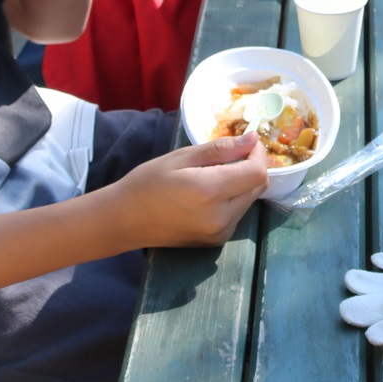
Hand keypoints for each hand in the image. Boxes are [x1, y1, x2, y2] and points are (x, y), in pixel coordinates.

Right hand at [112, 133, 269, 247]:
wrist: (124, 221)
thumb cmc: (147, 183)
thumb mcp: (181, 157)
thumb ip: (220, 150)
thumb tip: (252, 140)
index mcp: (210, 192)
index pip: (257, 172)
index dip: (257, 154)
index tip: (246, 143)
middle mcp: (221, 217)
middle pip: (258, 187)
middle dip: (251, 167)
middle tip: (229, 155)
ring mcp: (221, 233)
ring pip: (250, 200)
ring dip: (242, 183)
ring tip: (213, 175)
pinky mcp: (217, 241)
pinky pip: (238, 213)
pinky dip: (233, 199)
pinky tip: (209, 193)